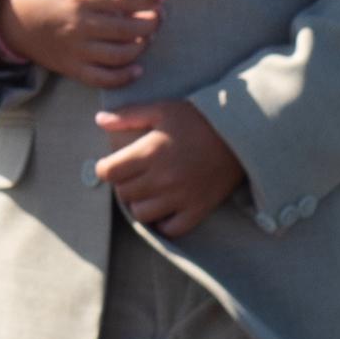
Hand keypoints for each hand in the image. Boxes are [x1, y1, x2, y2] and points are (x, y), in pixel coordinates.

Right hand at [0, 0, 164, 85]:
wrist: (8, 19)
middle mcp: (80, 24)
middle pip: (128, 28)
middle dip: (152, 22)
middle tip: (159, 15)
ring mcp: (76, 48)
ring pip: (120, 54)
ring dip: (141, 46)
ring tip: (147, 36)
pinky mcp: (72, 67)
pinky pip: (103, 78)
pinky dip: (124, 77)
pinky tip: (137, 67)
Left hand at [89, 98, 248, 239]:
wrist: (239, 135)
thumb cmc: (197, 119)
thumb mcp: (161, 109)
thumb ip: (128, 115)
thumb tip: (99, 120)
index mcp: (150, 152)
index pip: (109, 172)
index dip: (105, 168)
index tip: (112, 165)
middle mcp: (163, 178)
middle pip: (124, 194)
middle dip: (123, 184)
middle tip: (134, 176)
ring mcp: (181, 197)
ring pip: (142, 214)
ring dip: (140, 204)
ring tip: (148, 192)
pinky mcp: (198, 209)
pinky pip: (171, 229)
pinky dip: (164, 222)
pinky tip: (166, 207)